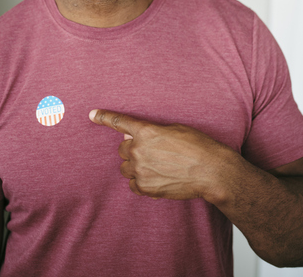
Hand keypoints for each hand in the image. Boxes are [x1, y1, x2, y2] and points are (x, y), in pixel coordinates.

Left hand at [89, 109, 233, 200]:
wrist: (211, 171)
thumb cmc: (198, 146)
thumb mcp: (175, 130)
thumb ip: (151, 131)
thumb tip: (132, 135)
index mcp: (146, 131)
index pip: (120, 122)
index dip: (104, 117)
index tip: (92, 114)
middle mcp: (139, 150)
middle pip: (123, 149)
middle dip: (134, 149)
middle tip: (153, 153)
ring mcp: (140, 170)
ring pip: (126, 167)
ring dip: (136, 166)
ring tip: (157, 167)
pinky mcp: (145, 187)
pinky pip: (132, 184)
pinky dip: (140, 181)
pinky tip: (157, 179)